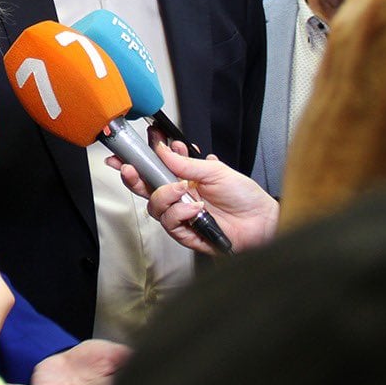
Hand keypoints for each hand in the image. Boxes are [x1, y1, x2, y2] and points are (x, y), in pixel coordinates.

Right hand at [105, 141, 279, 252]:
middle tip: (131, 170)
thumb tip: (163, 149)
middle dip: (134, 179)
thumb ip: (186, 162)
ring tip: (183, 190)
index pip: (154, 172)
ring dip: (165, 196)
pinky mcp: (188, 235)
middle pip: (146, 191)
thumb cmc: (244, 196)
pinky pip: (171, 224)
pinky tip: (194, 208)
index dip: (136, 165)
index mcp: (184, 181)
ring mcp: (183, 217)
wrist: (262, 220)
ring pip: (155, 208)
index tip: (123, 155)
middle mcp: (180, 199)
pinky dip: (180, 213)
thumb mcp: (215, 170)